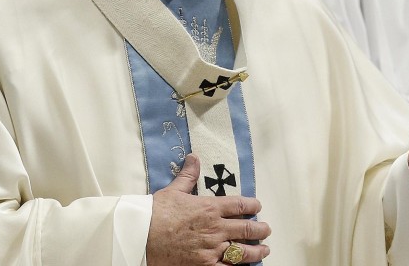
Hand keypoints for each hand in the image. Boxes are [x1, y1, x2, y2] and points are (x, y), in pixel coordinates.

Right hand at [147, 154, 270, 265]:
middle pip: (246, 229)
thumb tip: (194, 157)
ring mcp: (212, 249)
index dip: (252, 206)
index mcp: (210, 208)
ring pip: (243, 252)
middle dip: (260, 229)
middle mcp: (216, 229)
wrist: (141, 237)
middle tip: (266, 229)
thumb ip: (188, 175)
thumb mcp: (173, 190)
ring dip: (257, 251)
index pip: (239, 205)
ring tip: (264, 250)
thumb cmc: (156, 213)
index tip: (258, 206)